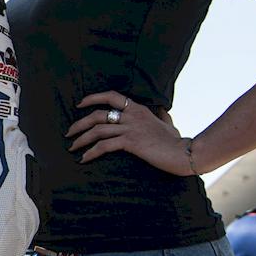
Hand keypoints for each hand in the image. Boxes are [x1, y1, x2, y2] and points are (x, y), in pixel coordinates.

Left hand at [67, 92, 191, 174]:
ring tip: (72, 148)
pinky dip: (91, 152)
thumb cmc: (177, 142)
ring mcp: (131, 128)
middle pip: (98, 114)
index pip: (112, 96)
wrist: (185, 153)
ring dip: (81, 139)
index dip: (93, 98)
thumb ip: (161, 117)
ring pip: (98, 130)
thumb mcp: (168, 124)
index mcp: (139, 109)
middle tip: (69, 132)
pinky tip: (84, 159)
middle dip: (80, 123)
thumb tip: (162, 112)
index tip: (80, 104)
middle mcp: (133, 116)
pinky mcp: (131, 143)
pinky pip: (104, 145)